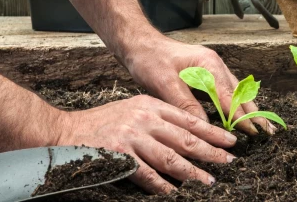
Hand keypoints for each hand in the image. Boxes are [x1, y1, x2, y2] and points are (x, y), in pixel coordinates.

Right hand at [57, 94, 236, 193]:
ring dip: (192, 172)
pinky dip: (162, 185)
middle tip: (228, 162)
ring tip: (209, 181)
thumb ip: (158, 118)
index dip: (212, 131)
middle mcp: (144, 119)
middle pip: (185, 138)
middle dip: (210, 151)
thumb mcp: (134, 109)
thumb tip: (188, 135)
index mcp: (151, 105)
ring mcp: (132, 137)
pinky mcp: (119, 156)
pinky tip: (174, 192)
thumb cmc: (103, 122)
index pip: (189, 119)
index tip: (229, 141)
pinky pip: (147, 174)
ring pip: (171, 157)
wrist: (66, 131)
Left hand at [127, 37, 274, 134]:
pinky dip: (234, 104)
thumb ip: (186, 104)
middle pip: (239, 93)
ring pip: (235, 92)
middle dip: (253, 113)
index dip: (241, 116)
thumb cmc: (150, 59)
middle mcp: (214, 65)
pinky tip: (239, 116)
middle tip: (267, 132)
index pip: (229, 96)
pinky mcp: (205, 74)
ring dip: (247, 109)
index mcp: (208, 64)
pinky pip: (225, 91)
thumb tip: (204, 126)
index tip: (253, 133)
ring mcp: (211, 68)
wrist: (139, 44)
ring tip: (260, 127)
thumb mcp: (164, 83)